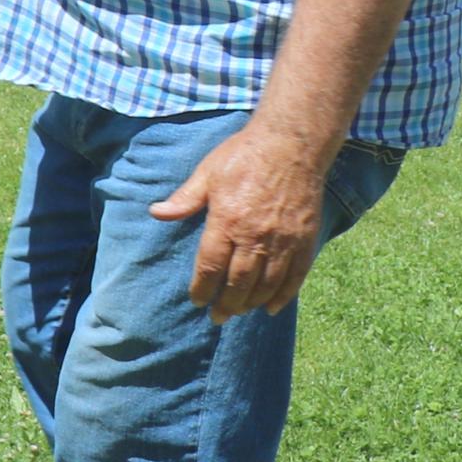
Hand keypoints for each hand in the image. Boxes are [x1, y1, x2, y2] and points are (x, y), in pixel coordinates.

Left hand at [149, 121, 336, 318]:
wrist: (292, 144)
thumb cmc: (244, 155)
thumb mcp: (208, 173)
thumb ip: (185, 199)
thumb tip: (156, 212)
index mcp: (227, 220)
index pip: (211, 265)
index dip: (203, 287)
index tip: (197, 300)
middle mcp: (256, 236)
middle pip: (239, 281)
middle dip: (227, 303)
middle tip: (218, 317)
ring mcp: (284, 240)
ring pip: (267, 284)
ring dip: (252, 303)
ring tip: (239, 313)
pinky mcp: (305, 240)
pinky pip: (295, 276)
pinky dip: (284, 295)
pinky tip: (272, 307)